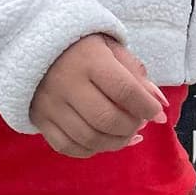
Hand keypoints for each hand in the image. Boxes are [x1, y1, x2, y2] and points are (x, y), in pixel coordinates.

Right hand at [30, 34, 166, 157]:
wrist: (35, 44)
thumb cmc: (83, 47)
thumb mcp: (112, 49)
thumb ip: (137, 75)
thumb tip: (160, 107)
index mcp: (89, 60)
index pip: (124, 90)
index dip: (146, 107)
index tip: (157, 112)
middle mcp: (67, 83)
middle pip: (107, 119)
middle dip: (132, 127)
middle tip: (140, 122)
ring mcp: (50, 105)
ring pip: (89, 138)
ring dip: (116, 142)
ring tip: (127, 132)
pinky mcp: (39, 120)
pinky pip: (68, 147)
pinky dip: (92, 150)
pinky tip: (106, 141)